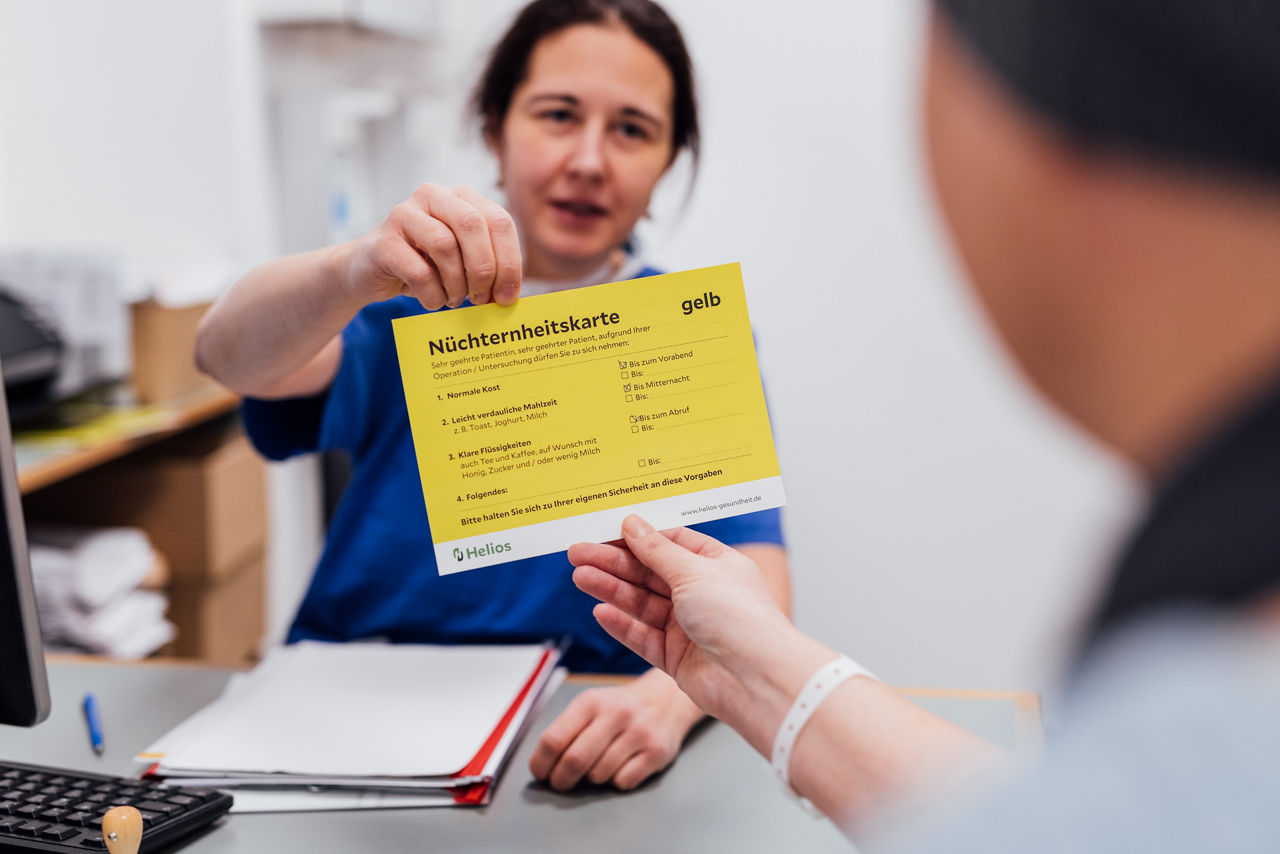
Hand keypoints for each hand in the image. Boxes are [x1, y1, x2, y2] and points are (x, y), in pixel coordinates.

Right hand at [342, 183, 521, 309]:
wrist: (368, 271)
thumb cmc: (424, 266)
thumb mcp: (461, 260)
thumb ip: (488, 265)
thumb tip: (510, 295)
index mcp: (460, 197)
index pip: (499, 221)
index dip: (510, 261)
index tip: (508, 296)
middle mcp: (433, 196)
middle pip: (472, 225)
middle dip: (485, 269)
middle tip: (483, 299)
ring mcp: (404, 214)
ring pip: (445, 246)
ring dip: (456, 284)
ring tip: (454, 300)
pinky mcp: (383, 241)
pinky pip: (419, 272)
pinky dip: (433, 295)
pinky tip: (433, 302)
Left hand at [528, 671, 701, 790]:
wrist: (665, 700)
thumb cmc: (619, 709)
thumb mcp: (590, 706)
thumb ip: (566, 730)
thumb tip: (541, 766)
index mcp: (590, 702)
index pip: (553, 739)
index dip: (541, 763)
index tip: (540, 773)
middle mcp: (615, 714)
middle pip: (574, 761)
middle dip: (561, 780)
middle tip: (560, 783)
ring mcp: (638, 733)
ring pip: (598, 775)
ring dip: (592, 779)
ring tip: (598, 765)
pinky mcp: (656, 752)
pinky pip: (623, 782)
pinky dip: (616, 782)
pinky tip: (620, 767)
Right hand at [569, 516, 806, 727]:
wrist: (756, 680)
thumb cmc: (741, 618)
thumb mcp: (695, 571)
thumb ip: (657, 550)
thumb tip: (634, 525)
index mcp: (718, 565)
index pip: (671, 543)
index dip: (638, 537)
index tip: (606, 530)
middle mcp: (703, 594)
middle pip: (650, 573)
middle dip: (614, 563)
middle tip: (578, 553)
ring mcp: (689, 627)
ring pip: (642, 603)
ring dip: (611, 590)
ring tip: (581, 576)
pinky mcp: (677, 658)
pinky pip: (642, 637)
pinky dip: (622, 624)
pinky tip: (601, 611)